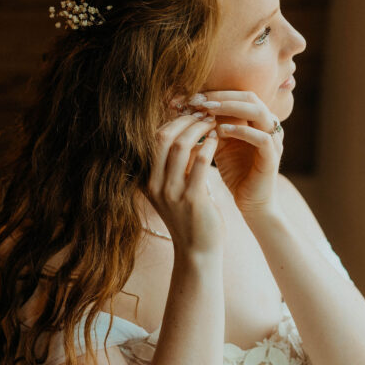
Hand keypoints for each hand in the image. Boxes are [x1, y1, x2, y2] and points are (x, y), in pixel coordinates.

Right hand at [146, 110, 226, 257]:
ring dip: (199, 129)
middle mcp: (154, 185)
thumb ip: (175, 165)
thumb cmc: (189, 217)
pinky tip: (218, 140)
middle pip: (163, 138)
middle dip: (185, 121)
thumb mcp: (174, 189)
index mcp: (147, 181)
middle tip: (203, 114)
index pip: (154, 140)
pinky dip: (210, 146)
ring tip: (212, 123)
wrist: (197, 251)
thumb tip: (184, 132)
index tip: (190, 113)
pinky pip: (201, 162)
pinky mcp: (192, 199)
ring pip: (181, 146)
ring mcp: (171, 192)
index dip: (172, 121)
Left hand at [192, 90, 284, 218]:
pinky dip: (242, 131)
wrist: (251, 202)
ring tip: (208, 111)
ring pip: (258, 111)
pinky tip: (221, 131)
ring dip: (231, 108)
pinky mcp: (273, 157)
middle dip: (221, 96)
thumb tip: (188, 107)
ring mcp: (273, 140)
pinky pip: (262, 138)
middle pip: (249, 96)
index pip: (238, 95)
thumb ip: (211, 126)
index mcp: (256, 120)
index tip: (191, 96)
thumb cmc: (235, 172)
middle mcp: (268, 125)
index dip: (215, 93)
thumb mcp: (220, 144)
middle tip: (198, 100)